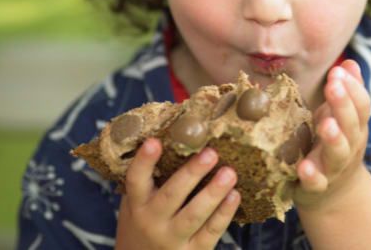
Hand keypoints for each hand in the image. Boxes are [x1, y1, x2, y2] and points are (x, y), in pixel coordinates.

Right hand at [115, 139, 239, 249]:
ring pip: (194, 215)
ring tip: (230, 173)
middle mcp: (152, 221)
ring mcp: (173, 238)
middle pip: (172, 196)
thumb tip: (174, 132)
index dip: (144, 162)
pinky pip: (211, 232)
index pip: (136, 181)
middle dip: (191, 174)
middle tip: (211, 153)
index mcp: (137, 205)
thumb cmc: (143, 225)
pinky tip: (235, 195)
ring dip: (213, 193)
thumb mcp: (136, 204)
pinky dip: (224, 214)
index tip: (154, 141)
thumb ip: (150, 178)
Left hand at [292, 59, 370, 215]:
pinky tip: (304, 167)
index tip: (337, 71)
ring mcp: (335, 167)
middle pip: (352, 124)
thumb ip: (348, 92)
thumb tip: (350, 63)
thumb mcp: (342, 117)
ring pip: (338, 152)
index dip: (352, 87)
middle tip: (333, 85)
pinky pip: (317, 183)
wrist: (335, 195)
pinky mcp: (318, 186)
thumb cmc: (334, 144)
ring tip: (326, 124)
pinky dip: (313, 176)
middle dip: (343, 104)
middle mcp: (350, 145)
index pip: (361, 104)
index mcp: (356, 126)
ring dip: (334, 138)